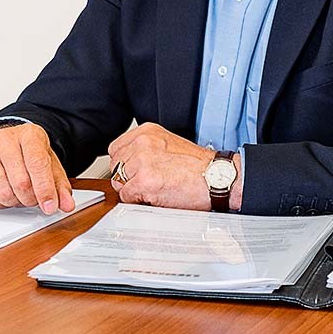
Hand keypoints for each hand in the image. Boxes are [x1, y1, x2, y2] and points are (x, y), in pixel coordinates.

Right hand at [0, 123, 74, 214]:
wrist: (5, 141)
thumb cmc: (27, 153)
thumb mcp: (49, 163)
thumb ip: (60, 185)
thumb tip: (66, 205)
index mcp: (29, 135)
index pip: (37, 164)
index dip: (45, 189)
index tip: (50, 207)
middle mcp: (5, 140)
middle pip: (20, 182)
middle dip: (30, 199)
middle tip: (34, 198)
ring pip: (2, 192)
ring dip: (14, 202)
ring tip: (19, 194)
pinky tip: (4, 192)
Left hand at [108, 122, 239, 210]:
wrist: (217, 177)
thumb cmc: (199, 167)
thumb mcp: (169, 145)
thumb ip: (146, 150)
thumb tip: (127, 164)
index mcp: (147, 131)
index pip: (116, 149)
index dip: (124, 165)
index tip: (135, 172)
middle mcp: (143, 142)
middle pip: (115, 166)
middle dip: (127, 179)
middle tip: (148, 184)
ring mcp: (143, 161)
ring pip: (119, 182)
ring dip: (133, 190)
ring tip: (155, 189)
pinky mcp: (145, 181)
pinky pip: (127, 196)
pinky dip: (138, 201)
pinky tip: (156, 196)